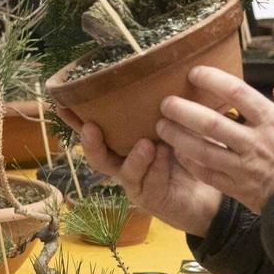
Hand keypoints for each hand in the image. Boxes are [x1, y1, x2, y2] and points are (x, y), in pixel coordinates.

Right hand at [57, 107, 223, 235]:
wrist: (212, 188)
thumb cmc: (189, 150)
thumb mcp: (176, 125)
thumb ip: (165, 108)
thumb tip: (163, 73)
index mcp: (124, 144)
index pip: (96, 131)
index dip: (75, 120)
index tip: (61, 104)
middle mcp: (124, 165)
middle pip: (99, 158)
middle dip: (92, 143)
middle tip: (92, 128)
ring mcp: (137, 185)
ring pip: (126, 173)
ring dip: (135, 158)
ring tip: (147, 144)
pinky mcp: (153, 200)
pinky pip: (152, 185)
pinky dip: (159, 169)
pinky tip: (167, 155)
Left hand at [155, 67, 273, 212]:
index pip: (237, 94)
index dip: (213, 80)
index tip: (195, 73)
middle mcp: (255, 143)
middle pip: (210, 123)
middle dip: (183, 111)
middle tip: (165, 102)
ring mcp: (245, 168)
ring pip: (202, 150)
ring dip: (178, 137)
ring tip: (161, 127)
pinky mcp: (241, 190)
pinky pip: (209, 175)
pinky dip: (191, 164)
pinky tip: (179, 155)